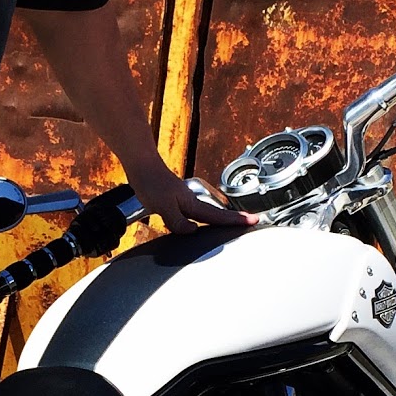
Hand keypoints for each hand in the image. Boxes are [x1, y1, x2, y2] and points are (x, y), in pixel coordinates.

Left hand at [127, 159, 253, 234]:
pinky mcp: (174, 199)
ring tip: (231, 225)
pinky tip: (197, 223)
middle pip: (216, 214)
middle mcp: (191, 201)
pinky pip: (193, 213)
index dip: (236, 220)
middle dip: (233, 219)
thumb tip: (193, 231)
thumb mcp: (163, 205)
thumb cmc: (151, 181)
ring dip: (219, 220)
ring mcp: (183, 199)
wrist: (141, 164)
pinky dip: (201, 219)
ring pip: (205, 213)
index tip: (255, 221)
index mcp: (192, 203)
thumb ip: (177, 221)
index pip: (217, 215)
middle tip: (251, 223)